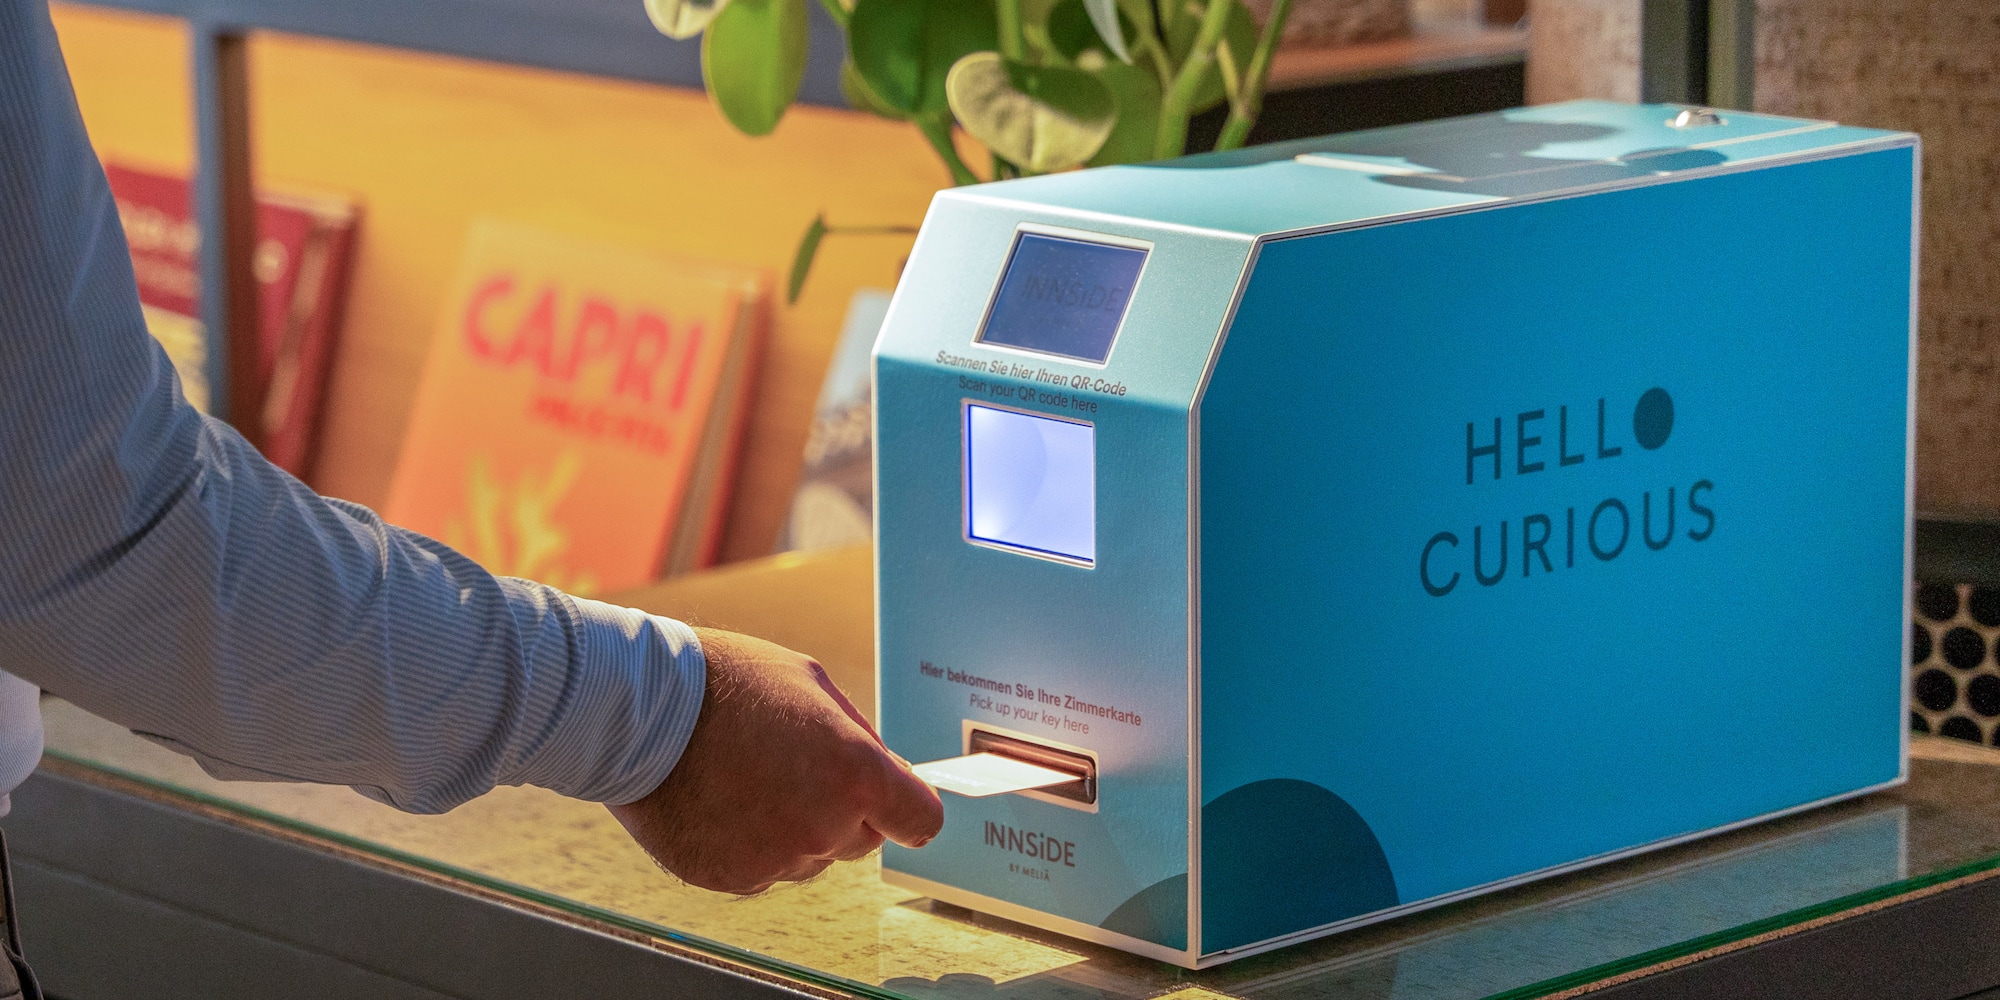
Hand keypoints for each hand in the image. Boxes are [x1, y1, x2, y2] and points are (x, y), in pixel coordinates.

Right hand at [607, 627, 943, 893]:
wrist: (639, 713)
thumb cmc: (727, 684)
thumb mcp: (812, 685)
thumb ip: (859, 738)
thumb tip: (888, 772)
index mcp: (856, 774)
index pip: (920, 821)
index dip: (906, 810)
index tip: (895, 805)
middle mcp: (824, 826)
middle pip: (861, 839)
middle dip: (842, 810)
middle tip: (794, 766)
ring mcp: (777, 858)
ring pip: (810, 856)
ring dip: (794, 829)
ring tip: (748, 777)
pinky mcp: (733, 878)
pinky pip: (762, 870)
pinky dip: (749, 844)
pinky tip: (722, 801)